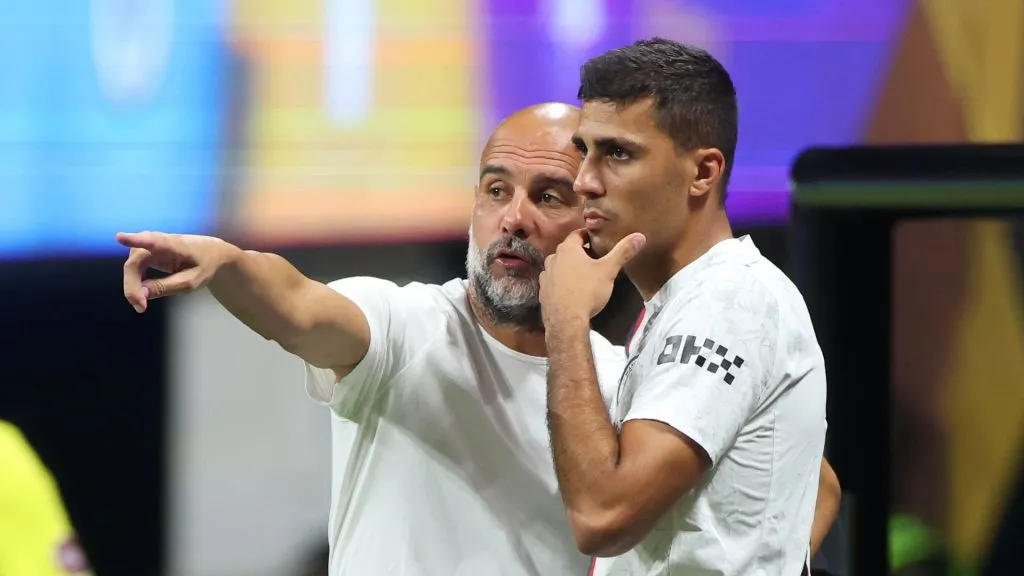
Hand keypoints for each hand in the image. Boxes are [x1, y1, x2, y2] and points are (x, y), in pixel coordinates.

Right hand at [116, 231, 240, 312]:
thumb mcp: (191, 282)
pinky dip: (135, 283)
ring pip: (132, 265)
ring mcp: (150, 246)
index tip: (119, 237)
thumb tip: (140, 294)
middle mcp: (159, 241)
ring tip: (141, 304)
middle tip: (139, 306)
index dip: (136, 240)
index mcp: (176, 245)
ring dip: (132, 285)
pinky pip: (134, 268)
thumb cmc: (204, 265)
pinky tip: (141, 296)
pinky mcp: (147, 253)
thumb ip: (166, 287)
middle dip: (132, 284)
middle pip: (136, 261)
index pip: (154, 241)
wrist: (211, 253)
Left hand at [540, 229, 645, 324]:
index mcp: (567, 249)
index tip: (598, 240)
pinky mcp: (542, 293)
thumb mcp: (608, 270)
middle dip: (581, 253)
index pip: (577, 234)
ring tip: (584, 277)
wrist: (566, 321)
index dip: (588, 236)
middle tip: (596, 260)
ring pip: (559, 267)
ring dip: (570, 269)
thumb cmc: (587, 290)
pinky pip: (554, 283)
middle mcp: (552, 259)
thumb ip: (623, 252)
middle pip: (568, 251)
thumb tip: (640, 236)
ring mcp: (545, 277)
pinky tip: (572, 292)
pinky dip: (562, 283)